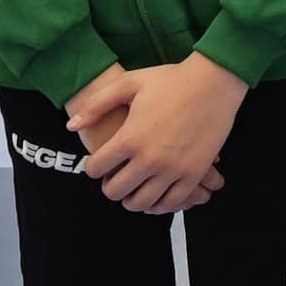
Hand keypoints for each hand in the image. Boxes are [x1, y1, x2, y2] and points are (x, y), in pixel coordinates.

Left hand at [69, 54, 243, 213]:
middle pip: (115, 192)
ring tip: (134, 186)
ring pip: (141, 204)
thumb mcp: (129, 83)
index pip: (96, 169)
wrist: (214, 82)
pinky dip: (160, 205)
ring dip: (133, 199)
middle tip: (115, 176)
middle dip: (110, 186)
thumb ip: (97, 105)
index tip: (99, 163)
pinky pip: (172, 204)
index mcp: (129, 138)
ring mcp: (173, 170)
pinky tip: (155, 196)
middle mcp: (149, 159)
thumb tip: (71, 126)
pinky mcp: (194, 174)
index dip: (93, 167)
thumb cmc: (171, 80)